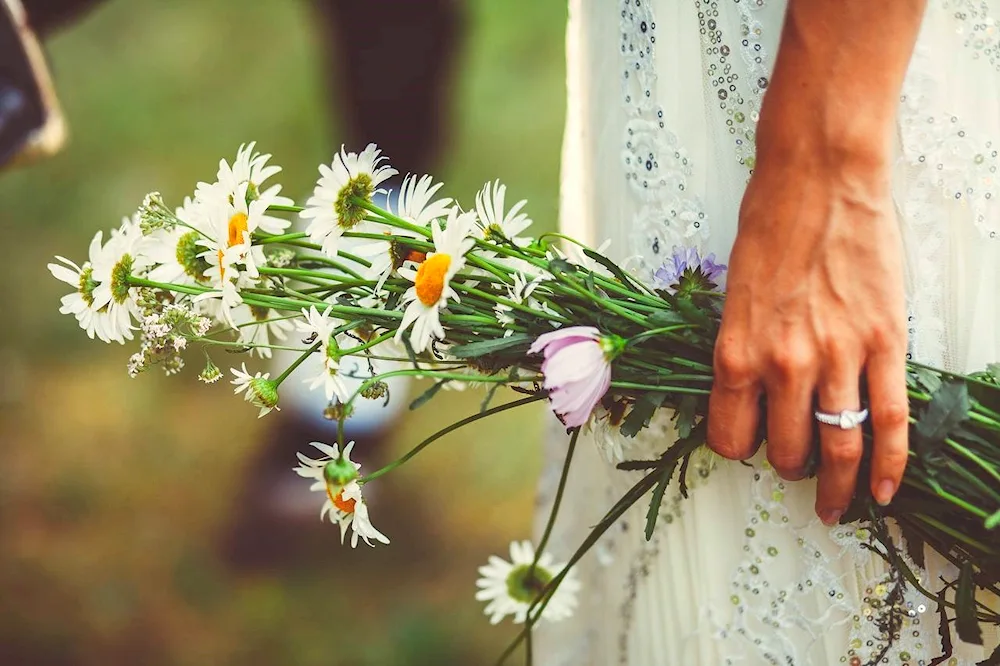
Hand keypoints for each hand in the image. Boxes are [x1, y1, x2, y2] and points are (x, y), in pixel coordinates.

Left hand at [706, 138, 909, 525]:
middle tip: (793, 464)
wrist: (818, 177)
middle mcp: (782, 365)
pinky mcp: (883, 343)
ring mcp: (837, 357)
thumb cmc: (769, 226)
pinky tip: (885, 491)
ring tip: (834, 503)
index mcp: (734, 353)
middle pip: (785, 449)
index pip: (730, 437)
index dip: (739, 448)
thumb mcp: (734, 297)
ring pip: (838, 446)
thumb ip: (743, 351)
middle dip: (787, 465)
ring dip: (835, 484)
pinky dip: (890, 464)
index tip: (749, 444)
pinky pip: (889, 421)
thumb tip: (752, 395)